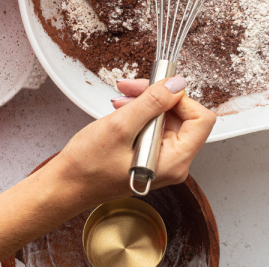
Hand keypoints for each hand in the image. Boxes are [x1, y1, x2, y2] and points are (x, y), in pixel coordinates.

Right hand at [53, 76, 214, 210]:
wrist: (68, 184)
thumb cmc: (88, 166)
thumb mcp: (120, 127)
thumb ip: (151, 104)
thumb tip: (176, 85)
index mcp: (174, 161)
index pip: (200, 120)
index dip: (181, 98)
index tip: (159, 86)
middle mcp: (173, 162)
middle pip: (182, 116)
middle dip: (157, 96)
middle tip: (132, 87)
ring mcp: (162, 159)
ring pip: (166, 118)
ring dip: (144, 103)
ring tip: (121, 99)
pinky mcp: (150, 155)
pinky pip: (153, 127)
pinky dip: (138, 113)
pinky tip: (120, 109)